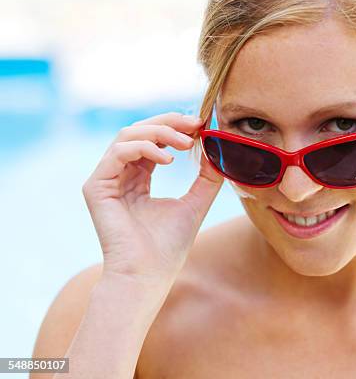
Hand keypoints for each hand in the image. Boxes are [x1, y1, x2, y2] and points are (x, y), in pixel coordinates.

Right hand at [82, 112, 223, 285]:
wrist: (148, 274)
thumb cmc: (168, 246)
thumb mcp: (195, 203)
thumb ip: (207, 177)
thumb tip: (218, 149)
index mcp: (139, 178)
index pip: (154, 141)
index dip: (175, 128)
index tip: (200, 125)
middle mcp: (121, 175)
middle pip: (139, 131)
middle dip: (169, 123)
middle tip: (194, 124)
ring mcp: (106, 179)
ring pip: (128, 135)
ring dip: (160, 133)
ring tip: (185, 143)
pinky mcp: (96, 187)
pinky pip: (118, 152)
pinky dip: (145, 148)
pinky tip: (168, 160)